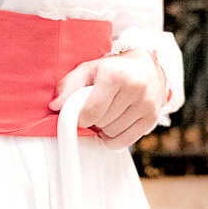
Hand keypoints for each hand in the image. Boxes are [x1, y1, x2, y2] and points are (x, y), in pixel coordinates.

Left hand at [52, 50, 166, 148]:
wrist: (146, 67)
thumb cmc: (113, 69)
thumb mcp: (88, 69)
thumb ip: (68, 85)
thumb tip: (55, 106)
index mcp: (115, 75)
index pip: (91, 111)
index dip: (80, 118)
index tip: (80, 114)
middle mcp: (134, 88)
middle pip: (102, 122)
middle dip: (94, 120)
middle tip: (97, 109)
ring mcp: (146, 103)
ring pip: (113, 132)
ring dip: (105, 129)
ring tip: (108, 113)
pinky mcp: (152, 117)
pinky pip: (126, 141)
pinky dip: (115, 139)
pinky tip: (114, 126)